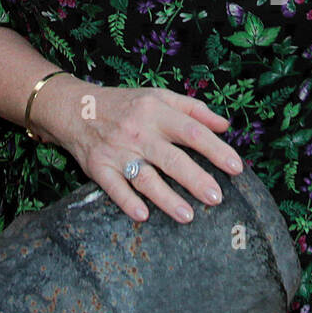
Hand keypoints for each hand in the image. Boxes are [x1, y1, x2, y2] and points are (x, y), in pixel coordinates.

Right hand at [35, 81, 242, 224]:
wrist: (75, 108)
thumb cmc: (124, 104)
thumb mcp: (157, 97)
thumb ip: (193, 109)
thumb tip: (224, 125)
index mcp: (155, 111)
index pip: (191, 131)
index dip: (215, 149)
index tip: (236, 167)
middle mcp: (138, 132)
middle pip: (171, 158)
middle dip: (195, 178)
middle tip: (216, 198)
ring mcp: (118, 151)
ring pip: (145, 178)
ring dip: (167, 198)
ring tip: (188, 216)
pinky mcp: (99, 167)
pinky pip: (114, 187)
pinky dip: (127, 201)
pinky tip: (142, 215)